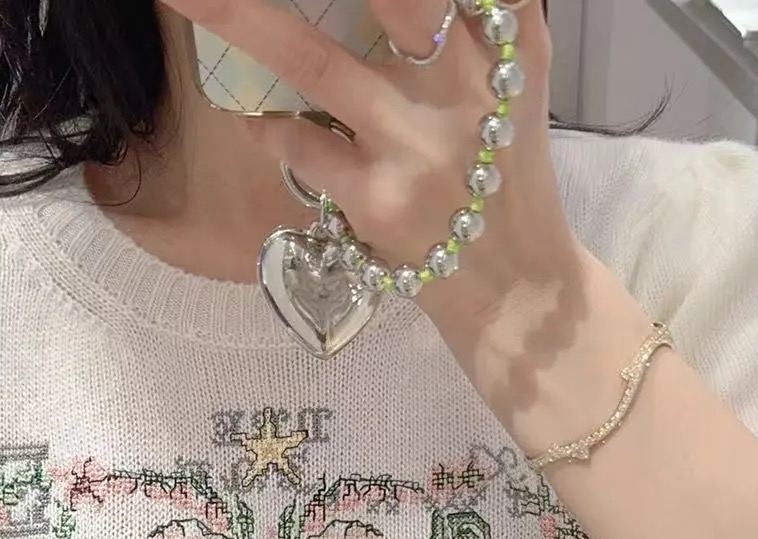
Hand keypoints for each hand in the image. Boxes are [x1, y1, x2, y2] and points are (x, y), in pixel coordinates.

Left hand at [167, 0, 584, 324]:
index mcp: (507, 45)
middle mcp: (467, 83)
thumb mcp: (515, 90)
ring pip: (314, 58)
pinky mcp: (378, 200)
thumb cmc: (504, 181)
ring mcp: (417, 144)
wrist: (518, 290)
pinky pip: (301, 145)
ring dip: (239, 19)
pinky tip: (259, 125)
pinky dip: (270, 130)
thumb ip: (478, 26)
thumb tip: (409, 7)